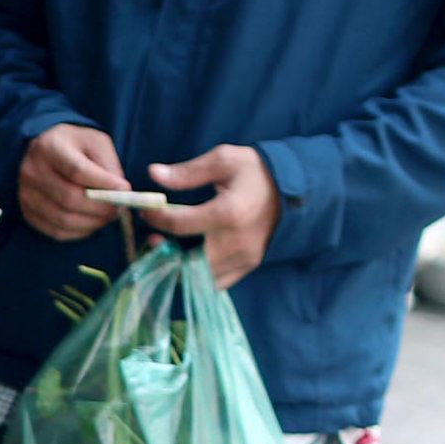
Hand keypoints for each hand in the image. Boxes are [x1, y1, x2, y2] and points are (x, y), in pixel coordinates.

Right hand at [16, 122, 131, 241]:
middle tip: (119, 209)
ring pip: (63, 219)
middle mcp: (32, 171)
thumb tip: (120, 193)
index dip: (103, 184)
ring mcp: (26, 194)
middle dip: (100, 208)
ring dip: (92, 223)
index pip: (77, 171)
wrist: (45, 150)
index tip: (125, 190)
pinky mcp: (27, 212)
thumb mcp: (96, 143)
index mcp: (50, 147)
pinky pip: (56, 231)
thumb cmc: (75, 145)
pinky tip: (91, 223)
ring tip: (107, 216)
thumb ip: (108, 166)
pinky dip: (79, 232)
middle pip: (70, 198)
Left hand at [151, 144, 279, 286]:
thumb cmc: (256, 172)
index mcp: (229, 212)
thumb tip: (154, 174)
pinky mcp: (248, 266)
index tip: (148, 211)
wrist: (296, 189)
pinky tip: (187, 259)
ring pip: (198, 277)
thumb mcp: (225, 160)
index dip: (156, 218)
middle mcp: (236, 241)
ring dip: (177, 266)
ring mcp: (244, 258)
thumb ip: (188, 171)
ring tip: (168, 248)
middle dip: (162, 252)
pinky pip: (215, 283)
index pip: (179, 223)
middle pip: (185, 260)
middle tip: (154, 238)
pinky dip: (196, 276)